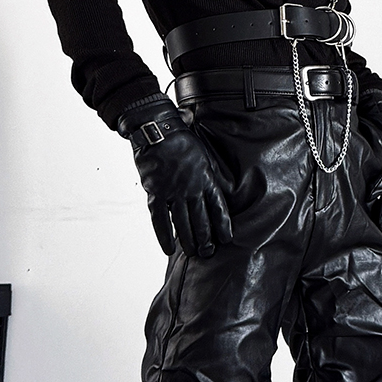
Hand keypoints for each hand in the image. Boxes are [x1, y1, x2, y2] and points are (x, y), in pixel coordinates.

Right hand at [119, 98, 231, 256]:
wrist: (157, 128)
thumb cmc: (181, 139)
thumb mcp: (203, 155)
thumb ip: (208, 174)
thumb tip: (215, 189)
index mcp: (206, 178)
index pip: (218, 207)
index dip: (222, 225)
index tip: (226, 239)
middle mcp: (192, 188)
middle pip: (202, 220)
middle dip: (206, 240)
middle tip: (208, 253)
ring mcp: (174, 192)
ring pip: (184, 224)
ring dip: (189, 241)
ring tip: (193, 253)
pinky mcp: (156, 193)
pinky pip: (160, 220)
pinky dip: (164, 236)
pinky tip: (169, 249)